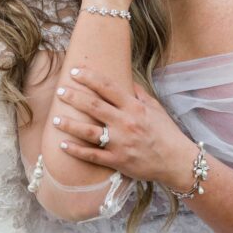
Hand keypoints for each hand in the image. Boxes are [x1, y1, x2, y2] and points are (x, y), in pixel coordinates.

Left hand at [52, 66, 197, 189]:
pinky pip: (92, 155)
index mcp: (134, 107)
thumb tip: (124, 80)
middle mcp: (125, 123)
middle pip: (93, 106)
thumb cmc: (166, 132)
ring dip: (69, 124)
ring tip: (55, 118)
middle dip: (74, 97)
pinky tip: (62, 144)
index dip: (90, 78)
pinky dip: (76, 150)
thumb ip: (138, 93)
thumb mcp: (155, 108)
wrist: (177, 161)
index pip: (108, 88)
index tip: (75, 71)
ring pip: (88, 132)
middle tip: (59, 90)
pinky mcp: (117, 161)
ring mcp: (120, 143)